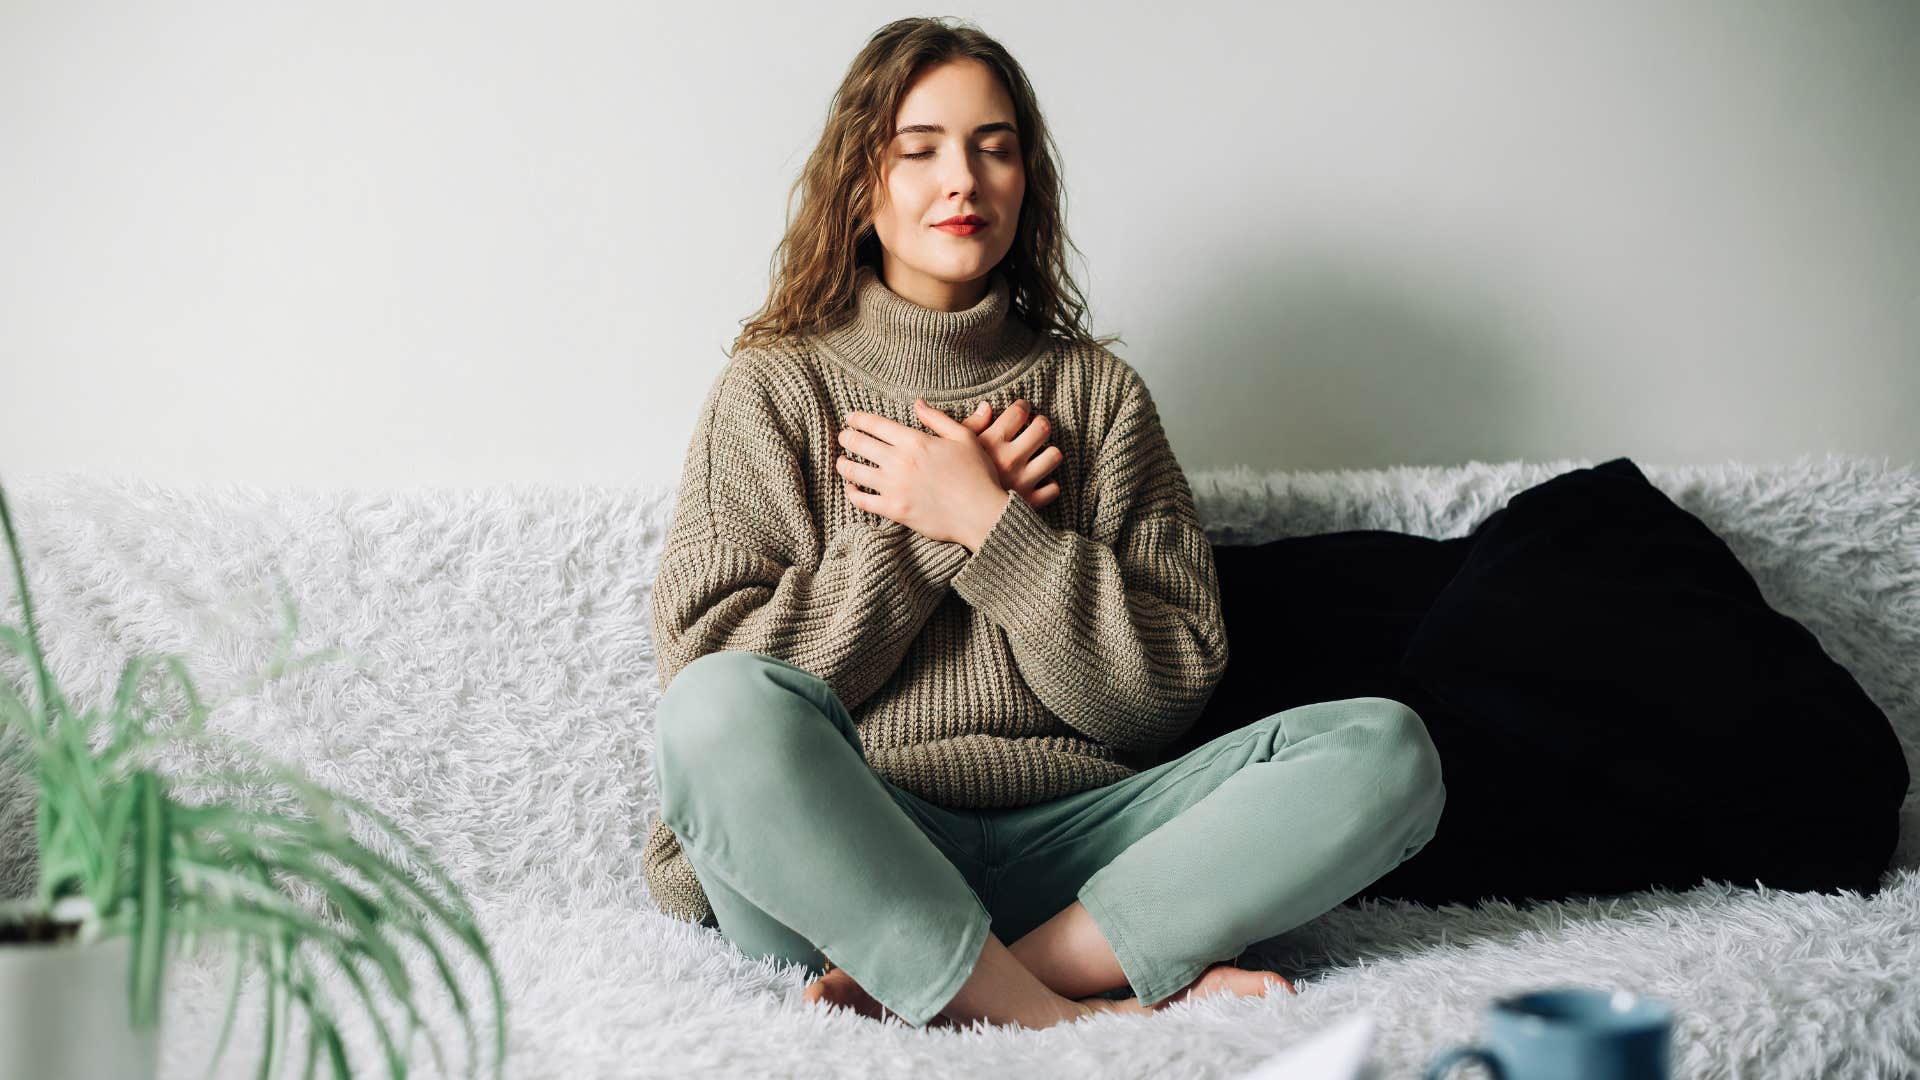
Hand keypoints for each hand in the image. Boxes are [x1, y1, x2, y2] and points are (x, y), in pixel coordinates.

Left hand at [836, 399, 1010, 550]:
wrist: (982, 514)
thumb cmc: (977, 475)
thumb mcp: (963, 438)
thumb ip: (937, 419)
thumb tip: (917, 403)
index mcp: (915, 441)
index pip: (876, 424)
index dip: (858, 419)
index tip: (850, 417)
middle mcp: (900, 461)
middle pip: (860, 444)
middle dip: (847, 438)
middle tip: (843, 436)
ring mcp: (894, 487)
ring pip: (855, 471)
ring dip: (844, 464)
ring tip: (841, 462)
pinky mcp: (894, 510)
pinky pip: (862, 500)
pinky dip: (852, 493)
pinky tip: (851, 489)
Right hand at [957, 398, 1062, 509]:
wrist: (955, 518)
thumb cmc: (949, 480)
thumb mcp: (952, 448)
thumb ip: (970, 425)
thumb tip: (986, 406)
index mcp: (991, 442)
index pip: (1019, 412)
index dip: (1023, 407)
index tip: (1021, 410)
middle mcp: (1010, 459)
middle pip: (1042, 428)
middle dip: (1041, 425)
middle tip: (1035, 428)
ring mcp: (1022, 481)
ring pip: (1053, 456)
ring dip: (1048, 454)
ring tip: (1040, 455)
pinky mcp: (1029, 503)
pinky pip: (1052, 489)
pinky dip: (1047, 485)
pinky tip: (1038, 483)